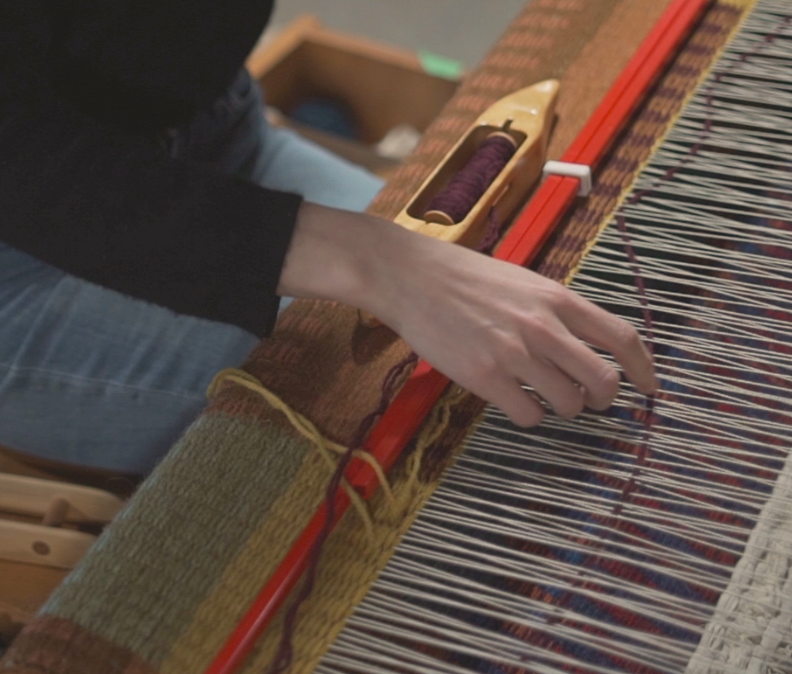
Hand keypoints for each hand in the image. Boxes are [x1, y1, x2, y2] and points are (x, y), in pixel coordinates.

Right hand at [278, 202, 655, 425]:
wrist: (410, 275)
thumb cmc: (464, 276)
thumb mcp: (523, 282)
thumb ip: (557, 311)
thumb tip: (585, 346)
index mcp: (558, 298)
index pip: (623, 339)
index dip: (644, 370)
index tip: (649, 388)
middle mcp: (543, 326)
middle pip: (604, 382)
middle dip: (605, 401)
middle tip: (591, 401)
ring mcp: (514, 353)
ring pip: (568, 405)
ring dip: (561, 408)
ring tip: (540, 394)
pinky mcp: (483, 376)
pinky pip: (528, 415)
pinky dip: (528, 415)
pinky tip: (512, 399)